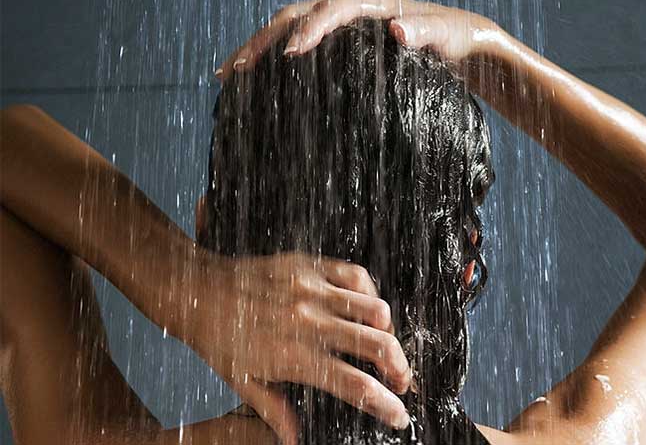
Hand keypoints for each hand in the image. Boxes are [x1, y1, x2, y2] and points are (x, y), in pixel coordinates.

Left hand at [174, 250, 410, 444]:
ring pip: (373, 309)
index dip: (385, 404)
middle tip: (400, 378)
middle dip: (400, 368)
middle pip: (376, 346)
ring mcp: (311, 290)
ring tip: (383, 342)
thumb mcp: (243, 382)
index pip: (354, 385)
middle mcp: (308, 323)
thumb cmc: (218, 337)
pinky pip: (355, 274)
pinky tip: (365, 304)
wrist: (198, 290)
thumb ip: (274, 410)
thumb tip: (294, 439)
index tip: (399, 414)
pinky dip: (369, 291)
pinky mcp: (309, 265)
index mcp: (294, 357)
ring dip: (387, 332)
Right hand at [216, 0, 497, 79]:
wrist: (458, 42)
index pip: (333, 9)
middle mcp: (348, 9)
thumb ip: (426, 32)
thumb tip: (398, 28)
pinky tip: (255, 80)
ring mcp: (339, 26)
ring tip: (227, 74)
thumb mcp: (447, 37)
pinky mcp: (336, 43)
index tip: (290, 54)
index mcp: (371, 5)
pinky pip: (297, 43)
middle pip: (296, 15)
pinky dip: (273, 58)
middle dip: (264, 40)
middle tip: (234, 69)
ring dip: (258, 48)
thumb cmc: (454, 39)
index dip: (310, 28)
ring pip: (288, 28)